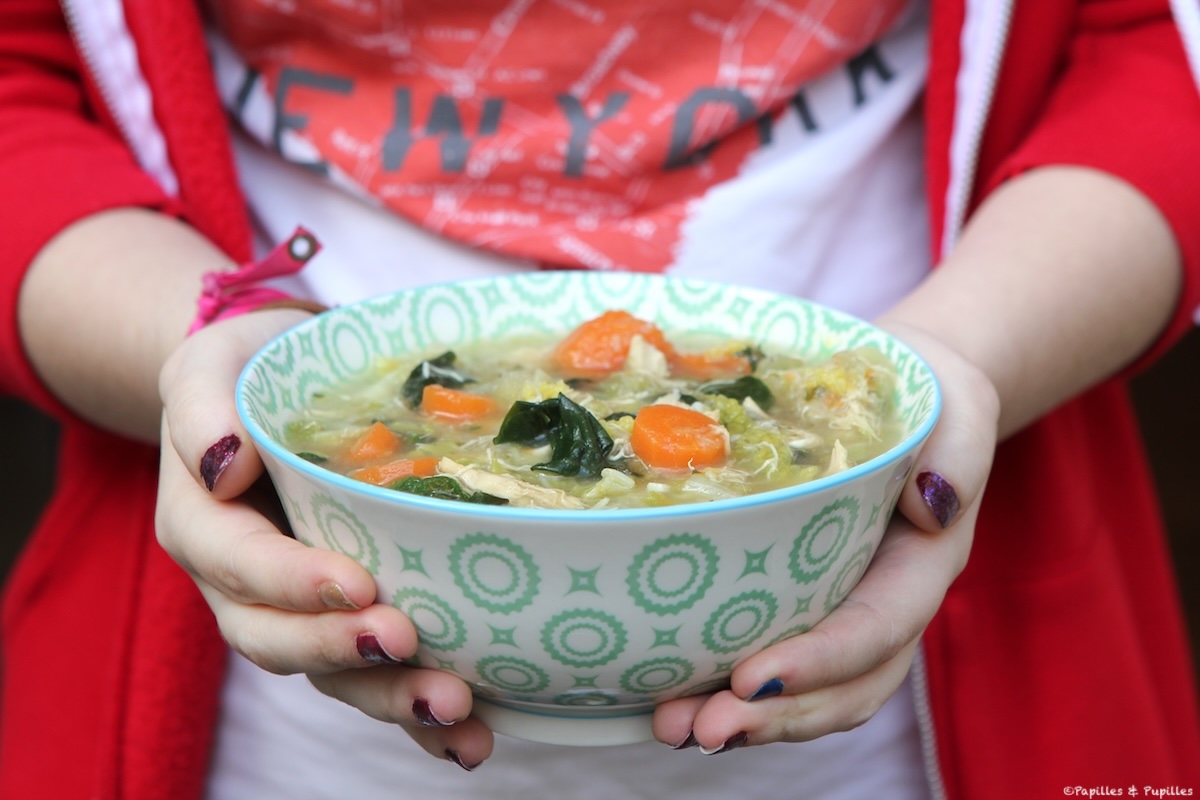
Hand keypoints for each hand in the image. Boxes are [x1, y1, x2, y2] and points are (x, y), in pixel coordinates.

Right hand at [155, 310, 494, 769]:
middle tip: (408, 644)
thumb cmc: (250, 371)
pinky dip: (417, 717)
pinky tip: (471, 734)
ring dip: (392, 699)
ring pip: (332, 672)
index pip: (241, 565)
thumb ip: (201, 407)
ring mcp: (298, 612)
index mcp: (205, 526)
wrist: (283, 388)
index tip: (357, 583)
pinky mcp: (348, 619)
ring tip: (457, 709)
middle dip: (343, 651)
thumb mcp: (212, 365)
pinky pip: (375, 676)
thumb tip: (222, 463)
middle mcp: (245, 586)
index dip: (293, 583)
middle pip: (280, 640)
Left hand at [650, 324, 999, 751]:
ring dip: (747, 721)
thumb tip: (935, 504)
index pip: (878, 628)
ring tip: (673, 728)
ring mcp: (848, 608)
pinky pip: (782, 665)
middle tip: (700, 729)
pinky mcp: (809, 601)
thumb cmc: (928, 392)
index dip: (820, 663)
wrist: (909, 392)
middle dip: (775, 717)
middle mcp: (888, 601)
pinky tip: (674, 697)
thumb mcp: (954, 403)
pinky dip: (733, 691)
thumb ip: (958, 452)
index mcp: (923, 562)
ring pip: (811, 692)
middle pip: (842, 686)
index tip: (752, 680)